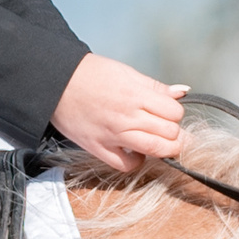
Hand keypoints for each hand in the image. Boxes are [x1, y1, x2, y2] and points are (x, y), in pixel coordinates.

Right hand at [52, 54, 186, 172]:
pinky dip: (136, 161)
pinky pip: (128, 165)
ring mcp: (113, 135)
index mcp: (136, 94)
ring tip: (159, 142)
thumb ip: (155, 86)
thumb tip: (182, 92)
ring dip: (164, 148)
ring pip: (156, 150)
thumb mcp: (126, 73)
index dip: (175, 113)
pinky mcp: (99, 149)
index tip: (168, 112)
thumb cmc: (90, 75)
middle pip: (170, 133)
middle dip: (174, 132)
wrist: (56, 82)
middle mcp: (127, 116)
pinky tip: (134, 150)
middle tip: (165, 128)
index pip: (175, 112)